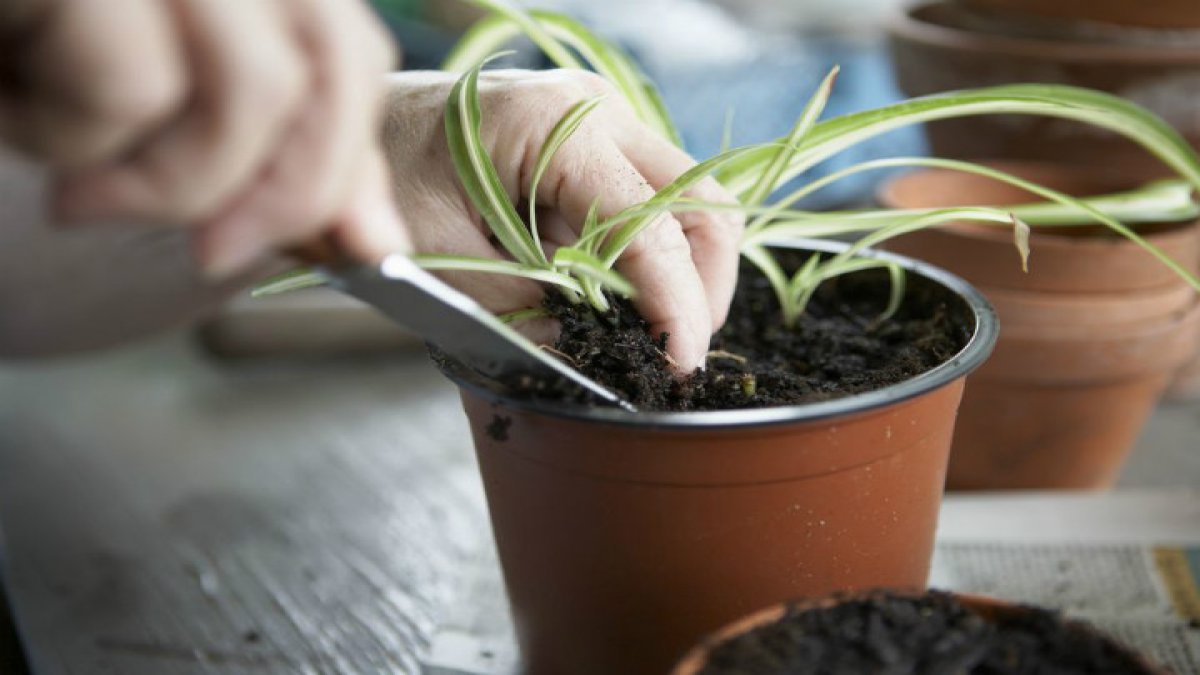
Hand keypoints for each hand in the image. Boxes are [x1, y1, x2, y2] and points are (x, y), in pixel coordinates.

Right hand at [0, 0, 408, 276]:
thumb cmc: (19, 41)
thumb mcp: (151, 92)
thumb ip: (267, 149)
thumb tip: (369, 236)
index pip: (348, 49)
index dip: (351, 156)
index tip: (353, 246)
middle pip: (331, 61)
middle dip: (290, 189)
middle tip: (220, 253)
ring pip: (249, 89)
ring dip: (166, 178)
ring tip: (78, 183)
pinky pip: (128, 84)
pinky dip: (71, 137)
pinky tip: (13, 111)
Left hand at [382, 70, 743, 370]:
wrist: (352, 120)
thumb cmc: (380, 173)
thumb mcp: (439, 254)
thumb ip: (520, 306)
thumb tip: (586, 352)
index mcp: (553, 127)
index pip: (649, 225)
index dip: (676, 303)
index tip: (679, 364)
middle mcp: (593, 110)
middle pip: (699, 201)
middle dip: (702, 285)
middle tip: (678, 349)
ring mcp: (599, 121)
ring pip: (684, 202)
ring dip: (681, 270)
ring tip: (652, 329)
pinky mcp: (592, 143)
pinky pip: (649, 201)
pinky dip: (650, 254)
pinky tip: (623, 296)